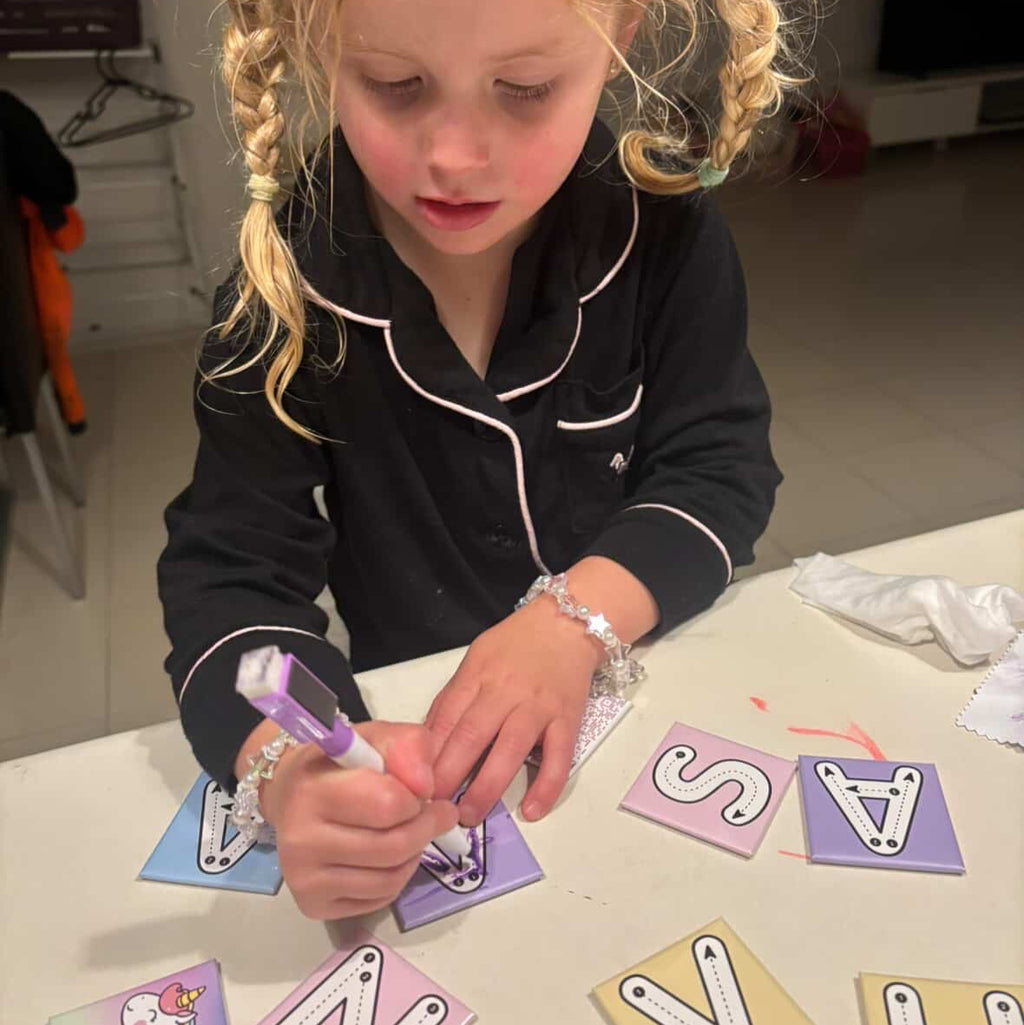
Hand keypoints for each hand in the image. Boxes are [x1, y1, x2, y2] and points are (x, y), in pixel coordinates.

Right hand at [254, 721, 458, 919]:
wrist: (289, 793)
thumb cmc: (337, 763)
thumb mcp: (372, 736)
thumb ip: (406, 746)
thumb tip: (426, 786)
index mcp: (313, 791)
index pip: (387, 804)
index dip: (416, 798)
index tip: (423, 791)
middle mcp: (301, 840)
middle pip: (393, 847)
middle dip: (426, 828)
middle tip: (436, 814)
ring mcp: (303, 878)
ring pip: (390, 878)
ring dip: (414, 854)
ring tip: (410, 831)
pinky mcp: (312, 904)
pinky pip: (378, 899)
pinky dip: (396, 879)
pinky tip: (388, 857)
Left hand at [424, 598, 600, 825]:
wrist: (568, 622)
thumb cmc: (517, 643)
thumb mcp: (476, 659)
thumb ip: (455, 697)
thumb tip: (428, 740)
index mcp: (477, 676)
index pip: (446, 720)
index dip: (426, 756)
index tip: (412, 786)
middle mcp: (505, 692)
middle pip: (471, 737)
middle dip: (448, 777)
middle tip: (432, 810)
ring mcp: (538, 707)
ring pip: (509, 751)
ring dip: (487, 788)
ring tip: (470, 815)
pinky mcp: (567, 720)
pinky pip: (558, 758)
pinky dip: (546, 787)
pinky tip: (532, 811)